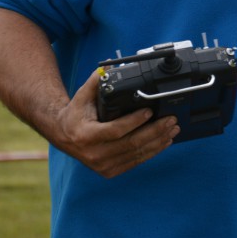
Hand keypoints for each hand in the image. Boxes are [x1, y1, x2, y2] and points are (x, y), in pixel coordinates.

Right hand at [53, 70, 179, 177]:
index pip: (116, 130)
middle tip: (171, 119)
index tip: (150, 111)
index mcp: (86, 135)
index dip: (135, 121)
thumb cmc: (76, 114)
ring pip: (137, 154)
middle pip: (132, 143)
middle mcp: (95, 154)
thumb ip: (96, 81)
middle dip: (155, 131)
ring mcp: (103, 165)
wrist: (63, 136)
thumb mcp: (82, 96)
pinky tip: (164, 142)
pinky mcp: (110, 171)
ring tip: (172, 129)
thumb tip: (110, 66)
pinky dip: (152, 151)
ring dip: (158, 141)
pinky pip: (135, 161)